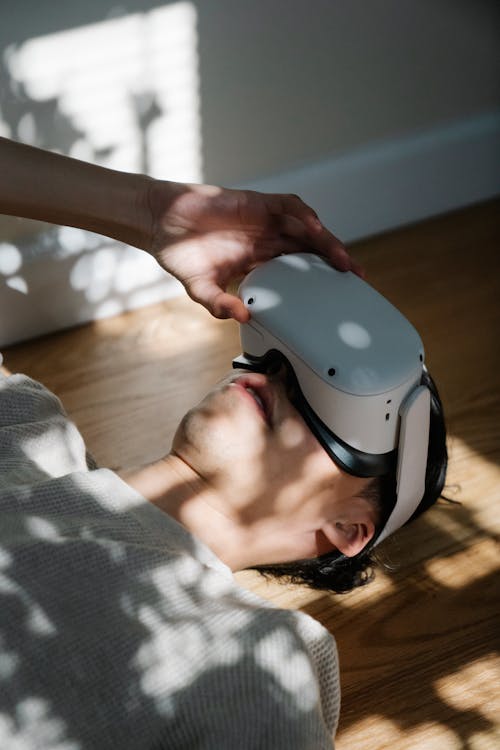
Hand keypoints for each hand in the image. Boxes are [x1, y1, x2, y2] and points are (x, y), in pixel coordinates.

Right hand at [146, 180, 363, 321]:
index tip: (340, 297)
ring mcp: (264, 220)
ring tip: (343, 261)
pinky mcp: (256, 202)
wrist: (162, 222)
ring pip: (306, 229)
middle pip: (311, 250)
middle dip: (336, 262)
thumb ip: (221, 305)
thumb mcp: (202, 289)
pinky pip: (288, 206)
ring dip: (327, 243)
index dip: (321, 281)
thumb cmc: (182, 255)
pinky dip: (304, 215)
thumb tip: (244, 318)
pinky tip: (314, 228)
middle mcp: (268, 240)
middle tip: (357, 279)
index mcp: (260, 261)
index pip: (299, 271)